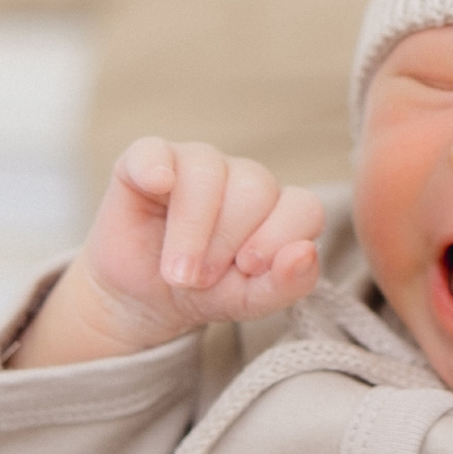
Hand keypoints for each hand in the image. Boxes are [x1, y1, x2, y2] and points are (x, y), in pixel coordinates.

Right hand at [13, 139, 322, 368]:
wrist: (146, 299)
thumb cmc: (206, 292)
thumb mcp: (247, 302)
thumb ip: (285, 284)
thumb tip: (307, 252)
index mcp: (278, 207)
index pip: (302, 207)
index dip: (278, 239)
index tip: (247, 270)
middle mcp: (243, 177)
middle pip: (254, 189)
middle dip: (226, 242)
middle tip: (200, 280)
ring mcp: (197, 162)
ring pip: (208, 172)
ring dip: (192, 230)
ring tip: (177, 272)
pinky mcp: (148, 159)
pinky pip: (154, 152)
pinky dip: (156, 168)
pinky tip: (157, 185)